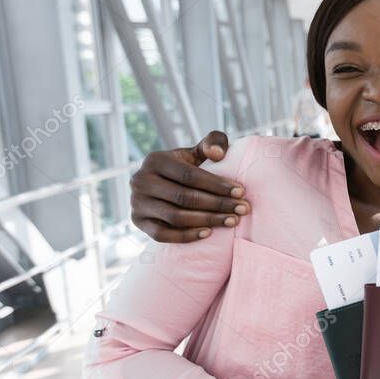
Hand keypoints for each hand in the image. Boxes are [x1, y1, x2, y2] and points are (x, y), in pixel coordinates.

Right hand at [130, 131, 249, 242]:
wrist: (161, 185)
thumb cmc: (185, 167)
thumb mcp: (196, 152)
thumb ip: (213, 142)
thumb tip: (218, 153)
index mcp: (155, 160)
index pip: (190, 175)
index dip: (217, 185)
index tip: (241, 192)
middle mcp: (140, 181)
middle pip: (184, 197)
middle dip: (218, 204)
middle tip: (242, 209)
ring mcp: (137, 203)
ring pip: (176, 217)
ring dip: (208, 220)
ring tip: (232, 220)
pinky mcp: (138, 222)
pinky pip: (162, 235)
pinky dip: (186, 236)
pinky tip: (208, 233)